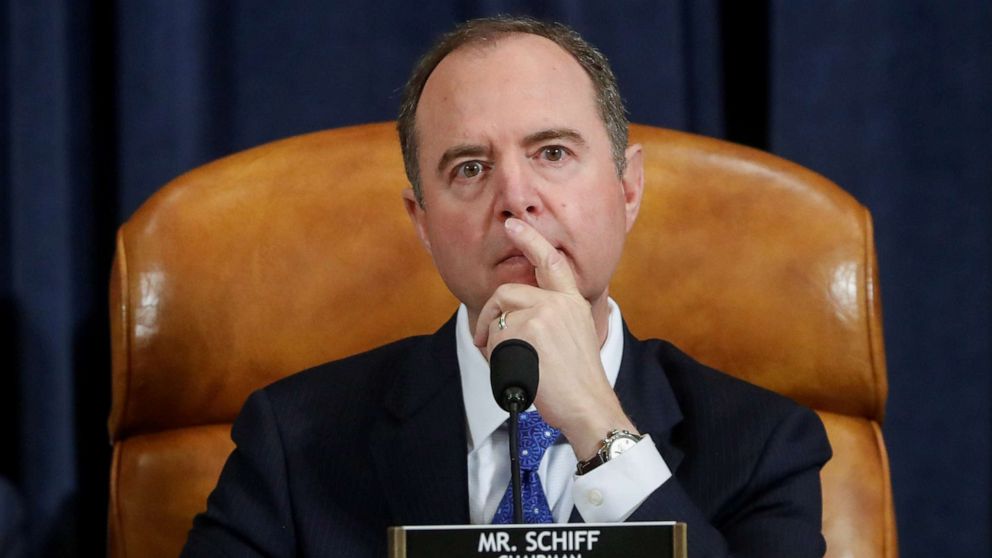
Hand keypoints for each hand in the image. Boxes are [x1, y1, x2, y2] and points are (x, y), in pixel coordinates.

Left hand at [473, 217, 637, 459]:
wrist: (588, 404)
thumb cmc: (578, 380)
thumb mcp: (574, 335)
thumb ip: (551, 315)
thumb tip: (511, 313)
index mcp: (572, 301)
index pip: (550, 261)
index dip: (530, 239)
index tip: (513, 225)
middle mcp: (558, 302)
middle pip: (506, 293)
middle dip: (487, 315)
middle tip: (483, 339)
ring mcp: (541, 314)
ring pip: (498, 322)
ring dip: (495, 346)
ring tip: (514, 368)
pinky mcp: (526, 331)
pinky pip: (494, 341)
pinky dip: (497, 361)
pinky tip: (518, 374)